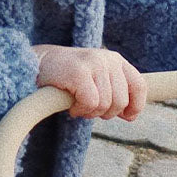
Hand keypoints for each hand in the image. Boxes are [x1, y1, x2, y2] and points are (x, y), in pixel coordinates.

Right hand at [32, 45, 146, 120]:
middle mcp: (108, 59)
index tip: (126, 117)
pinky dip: (80, 110)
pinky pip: (91, 104)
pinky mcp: (79, 72)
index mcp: (116, 60)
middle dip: (105, 113)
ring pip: (105, 105)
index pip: (139, 86)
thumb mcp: (96, 80)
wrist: (36, 65)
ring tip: (77, 104)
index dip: (135, 106)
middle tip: (88, 108)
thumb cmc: (68, 78)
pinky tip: (71, 105)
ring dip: (89, 112)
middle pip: (120, 102)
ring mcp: (94, 64)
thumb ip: (115, 92)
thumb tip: (131, 115)